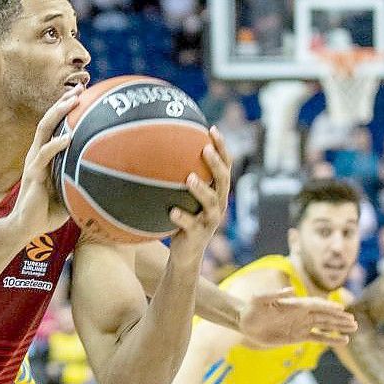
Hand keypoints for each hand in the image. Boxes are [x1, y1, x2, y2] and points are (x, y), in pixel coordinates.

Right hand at [10, 85, 81, 237]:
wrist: (27, 228)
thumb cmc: (48, 212)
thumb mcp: (69, 192)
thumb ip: (81, 180)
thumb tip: (109, 177)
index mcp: (45, 155)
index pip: (54, 125)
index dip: (66, 109)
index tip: (83, 95)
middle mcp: (38, 153)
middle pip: (48, 120)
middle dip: (63, 103)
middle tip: (80, 89)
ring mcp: (34, 161)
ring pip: (44, 129)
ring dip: (58, 113)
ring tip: (72, 102)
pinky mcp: (32, 174)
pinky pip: (44, 155)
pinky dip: (56, 144)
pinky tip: (68, 137)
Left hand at [169, 127, 230, 262]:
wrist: (185, 253)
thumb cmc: (182, 219)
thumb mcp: (182, 197)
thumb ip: (177, 179)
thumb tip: (158, 150)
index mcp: (216, 192)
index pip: (225, 166)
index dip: (222, 148)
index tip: (212, 129)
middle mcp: (218, 204)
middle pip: (223, 181)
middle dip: (216, 164)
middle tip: (205, 149)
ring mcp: (210, 221)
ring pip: (211, 203)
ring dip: (201, 190)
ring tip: (190, 178)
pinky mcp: (198, 235)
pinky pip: (190, 225)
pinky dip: (182, 217)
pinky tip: (171, 211)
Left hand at [239, 287, 357, 345]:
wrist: (244, 323)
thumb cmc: (251, 309)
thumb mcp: (259, 300)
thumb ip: (273, 295)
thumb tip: (291, 290)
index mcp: (294, 305)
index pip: (315, 305)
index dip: (328, 307)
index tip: (342, 310)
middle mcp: (301, 314)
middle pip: (324, 315)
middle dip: (339, 318)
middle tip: (354, 322)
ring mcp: (301, 325)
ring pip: (324, 325)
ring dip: (338, 327)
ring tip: (354, 329)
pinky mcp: (298, 336)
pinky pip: (318, 337)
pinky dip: (330, 339)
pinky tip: (342, 341)